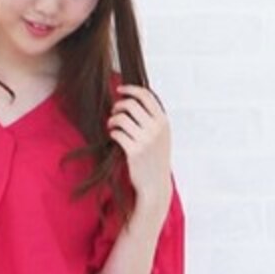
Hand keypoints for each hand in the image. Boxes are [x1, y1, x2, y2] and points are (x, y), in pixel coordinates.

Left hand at [107, 84, 172, 214]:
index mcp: (163, 122)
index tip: (119, 89)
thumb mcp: (162, 136)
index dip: (130, 89)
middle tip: (114, 111)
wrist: (155, 184)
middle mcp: (156, 129)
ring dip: (112, 120)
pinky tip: (113, 136)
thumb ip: (153, 119)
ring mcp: (145, 140)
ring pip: (122, 118)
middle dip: (118, 105)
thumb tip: (135, 99)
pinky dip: (112, 132)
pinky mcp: (134, 151)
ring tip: (111, 125)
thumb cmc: (155, 159)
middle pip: (131, 105)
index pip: (146, 96)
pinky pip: (117, 133)